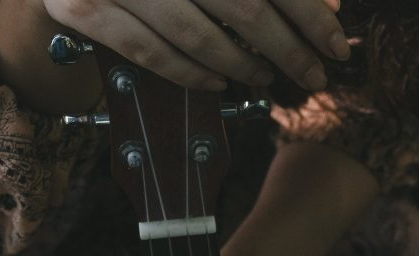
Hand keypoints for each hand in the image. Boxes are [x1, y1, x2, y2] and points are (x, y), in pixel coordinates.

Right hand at [41, 0, 348, 90]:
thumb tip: (324, 2)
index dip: (310, 15)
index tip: (336, 46)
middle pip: (242, 7)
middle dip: (287, 50)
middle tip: (313, 77)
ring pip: (195, 35)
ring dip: (241, 65)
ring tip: (267, 79)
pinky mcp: (81, 8)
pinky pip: (145, 52)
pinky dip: (187, 74)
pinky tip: (218, 84)